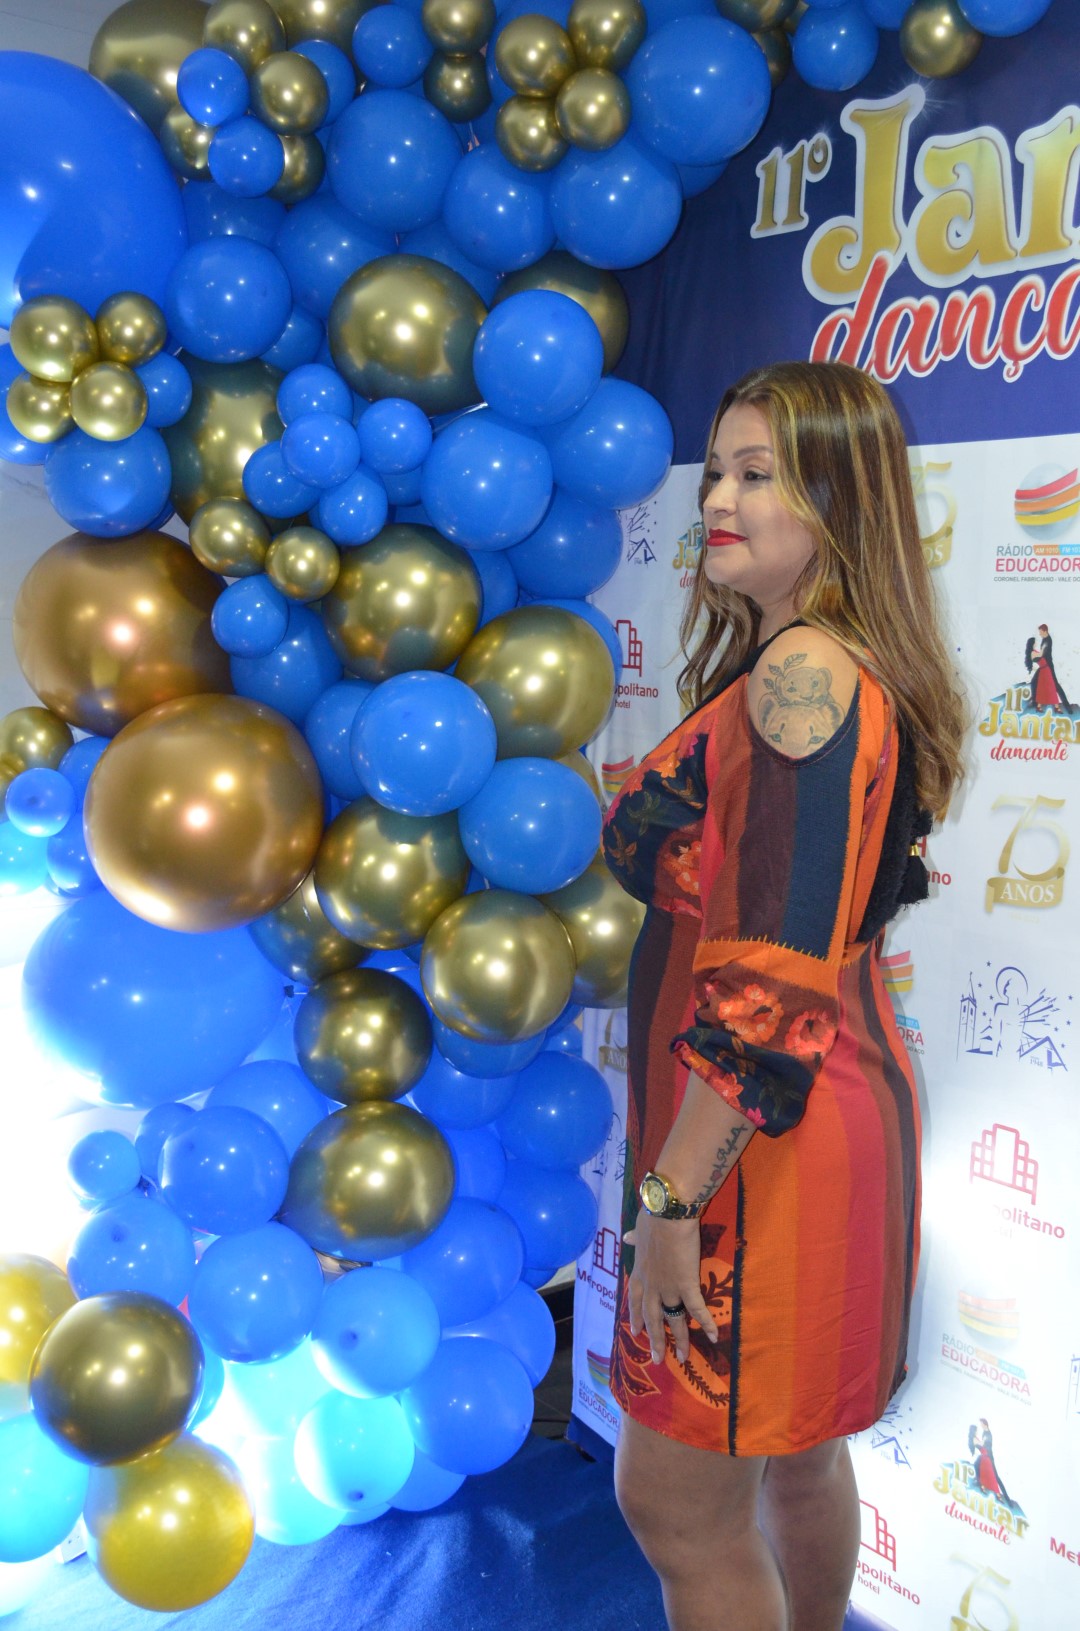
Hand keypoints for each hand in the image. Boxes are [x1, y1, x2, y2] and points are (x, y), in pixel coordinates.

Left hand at [624, 1208, 717, 1365]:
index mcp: (640, 1272)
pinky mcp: (686, 1285)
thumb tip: (626, 1238)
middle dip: (655, 1339)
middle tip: (657, 1359)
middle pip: (652, 1319)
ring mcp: (668, 1288)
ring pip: (673, 1320)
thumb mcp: (639, 1229)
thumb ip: (634, 1238)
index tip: (634, 1331)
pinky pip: (697, 1309)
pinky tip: (713, 1337)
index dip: (636, 1317)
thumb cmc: (653, 1219)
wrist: (667, 1215)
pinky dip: (706, 1323)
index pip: (635, 1300)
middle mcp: (651, 1286)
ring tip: (682, 1358)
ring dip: (679, 1340)